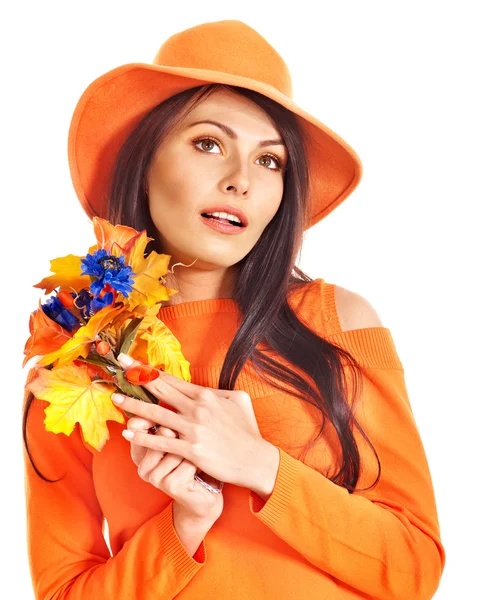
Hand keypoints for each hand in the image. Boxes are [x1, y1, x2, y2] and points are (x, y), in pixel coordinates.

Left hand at [112, 353, 266, 488]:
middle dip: (137, 377)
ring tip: (116, 400)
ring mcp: (193, 429)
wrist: (255, 460)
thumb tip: (201, 388)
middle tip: (119, 367)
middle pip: (160, 390)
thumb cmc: (247, 430)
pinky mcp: (191, 450)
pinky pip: (162, 442)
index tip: (133, 361)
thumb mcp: (237, 401)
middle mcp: (197, 409)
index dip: (150, 370)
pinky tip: (129, 432)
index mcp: (206, 395)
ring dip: (134, 406)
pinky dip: (143, 437)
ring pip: (156, 414)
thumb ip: (216, 392)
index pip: (171, 380)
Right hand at [125, 415, 223, 522]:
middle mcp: (143, 466)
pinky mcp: (169, 485)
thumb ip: (170, 425)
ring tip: (195, 458)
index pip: (137, 425)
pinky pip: (187, 461)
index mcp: (140, 453)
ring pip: (177, 447)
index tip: (169, 410)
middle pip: (161, 433)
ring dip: (192, 450)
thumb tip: (168, 417)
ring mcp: (155, 477)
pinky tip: (199, 469)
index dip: (152, 414)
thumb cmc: (192, 463)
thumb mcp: (179, 441)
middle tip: (190, 442)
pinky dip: (198, 462)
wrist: (205, 495)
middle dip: (181, 434)